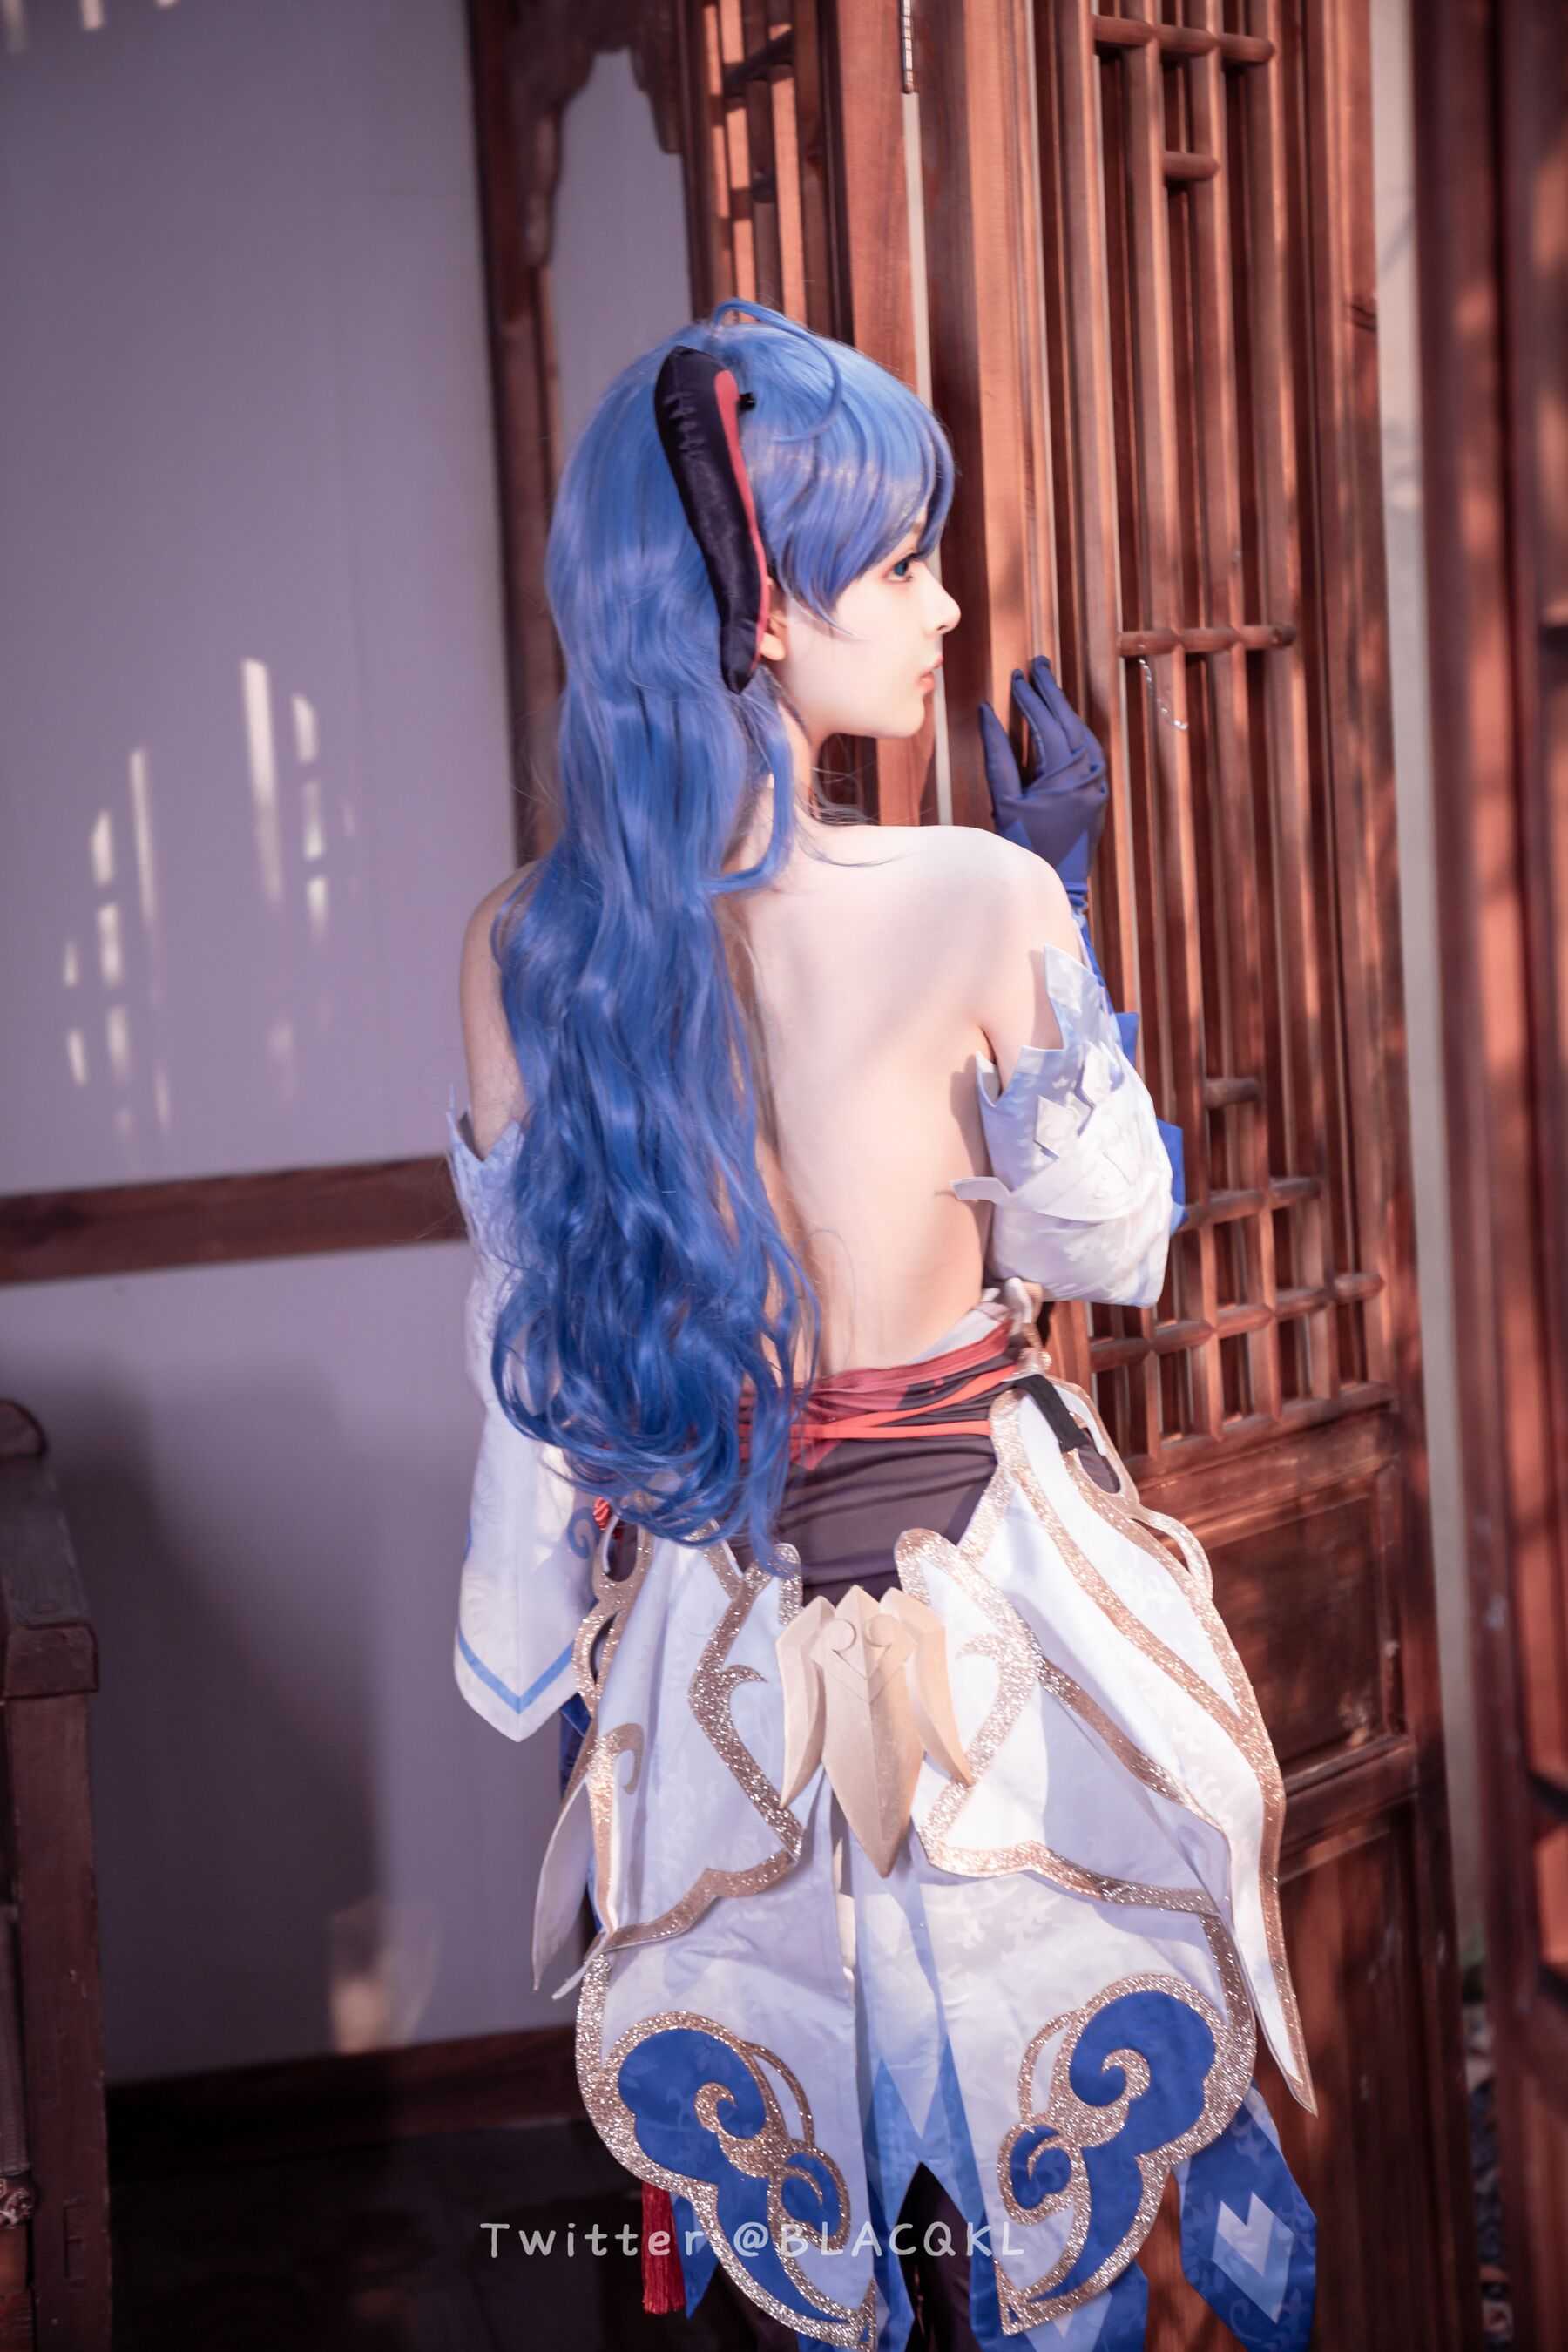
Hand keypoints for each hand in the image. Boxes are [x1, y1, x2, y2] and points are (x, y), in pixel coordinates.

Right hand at [977, 656, 1108, 906]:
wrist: (1054, 883)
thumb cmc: (1023, 845)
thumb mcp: (1003, 800)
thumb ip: (997, 754)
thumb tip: (987, 714)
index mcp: (1065, 776)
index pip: (1047, 725)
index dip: (1031, 698)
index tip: (1017, 676)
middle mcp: (1089, 775)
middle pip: (1070, 722)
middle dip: (1052, 692)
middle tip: (1039, 664)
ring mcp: (1099, 784)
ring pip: (1084, 734)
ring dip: (1065, 709)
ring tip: (1048, 685)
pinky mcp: (1100, 792)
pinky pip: (1090, 751)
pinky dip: (1075, 731)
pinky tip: (1063, 720)